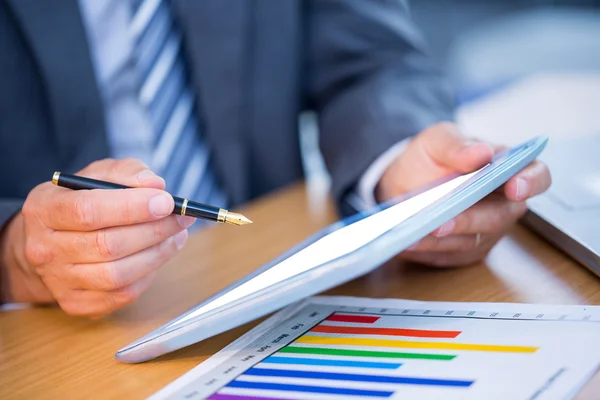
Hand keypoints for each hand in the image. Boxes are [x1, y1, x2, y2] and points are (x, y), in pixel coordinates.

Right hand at [0, 159, 193, 316]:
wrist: (48, 242)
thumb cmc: (80, 202)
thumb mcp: (97, 175)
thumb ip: (126, 173)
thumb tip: (155, 185)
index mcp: (44, 209)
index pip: (87, 211)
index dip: (131, 207)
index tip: (166, 202)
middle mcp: (44, 248)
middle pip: (107, 245)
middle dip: (154, 230)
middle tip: (182, 218)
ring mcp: (58, 280)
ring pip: (117, 274)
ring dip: (157, 254)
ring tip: (177, 235)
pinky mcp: (76, 303)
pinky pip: (121, 295)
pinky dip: (148, 275)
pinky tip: (158, 255)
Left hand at [376, 122, 550, 266]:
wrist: (402, 182)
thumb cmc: (429, 159)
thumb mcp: (436, 141)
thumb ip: (456, 145)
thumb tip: (481, 152)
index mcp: (505, 168)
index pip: (536, 175)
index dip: (531, 182)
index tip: (515, 187)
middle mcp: (502, 203)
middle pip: (500, 216)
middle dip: (470, 219)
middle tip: (442, 221)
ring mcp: (485, 230)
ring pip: (472, 240)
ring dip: (442, 239)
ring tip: (414, 233)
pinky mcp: (464, 250)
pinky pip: (450, 254)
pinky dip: (428, 249)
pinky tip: (410, 242)